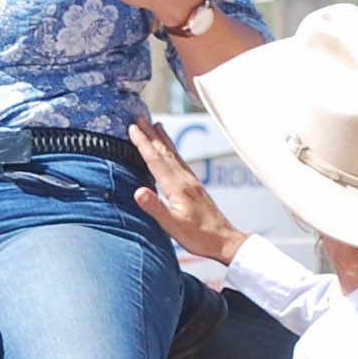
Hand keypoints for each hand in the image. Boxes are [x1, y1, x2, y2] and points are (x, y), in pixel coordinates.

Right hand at [128, 120, 243, 264]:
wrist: (224, 240)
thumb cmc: (199, 236)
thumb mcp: (173, 226)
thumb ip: (155, 208)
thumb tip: (139, 192)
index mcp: (177, 187)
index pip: (156, 160)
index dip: (143, 143)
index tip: (133, 127)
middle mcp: (185, 179)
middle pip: (164, 152)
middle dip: (150, 134)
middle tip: (139, 118)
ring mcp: (191, 182)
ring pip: (174, 154)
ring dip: (162, 139)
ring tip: (156, 125)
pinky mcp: (195, 187)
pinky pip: (180, 162)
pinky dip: (172, 151)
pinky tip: (171, 151)